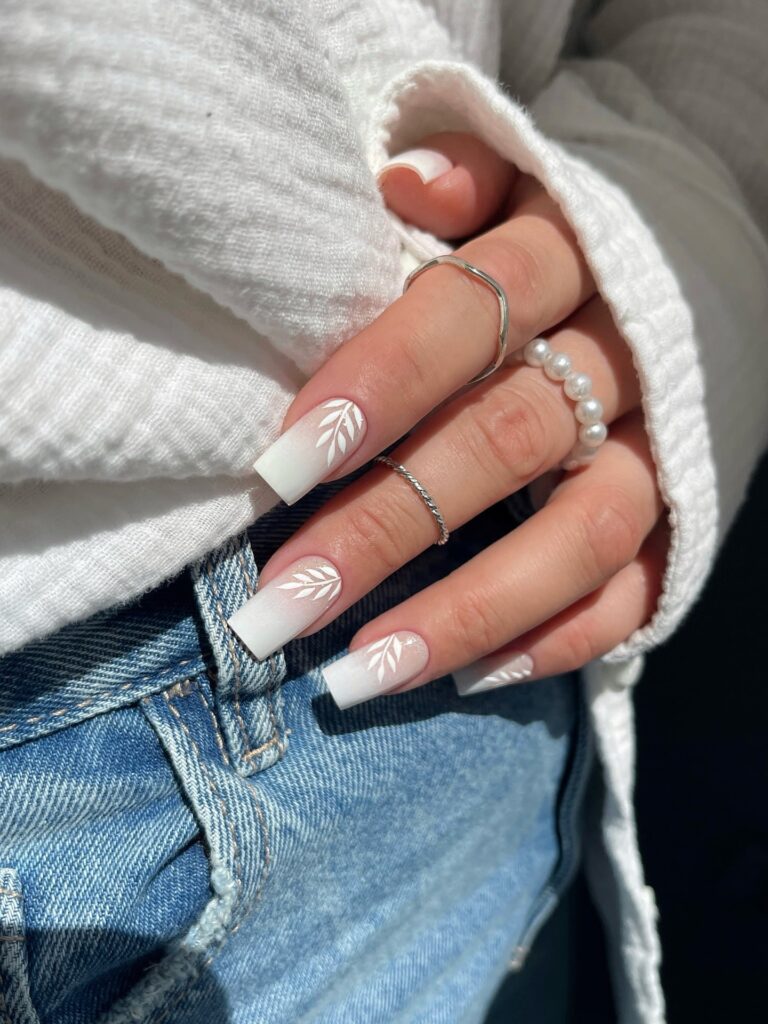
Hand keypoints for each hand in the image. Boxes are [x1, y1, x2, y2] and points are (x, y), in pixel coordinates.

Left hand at [228, 133, 667, 707]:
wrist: (696, 265)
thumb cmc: (554, 238)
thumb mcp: (517, 182)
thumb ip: (463, 179)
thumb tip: (401, 185)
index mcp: (569, 255)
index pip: (468, 315)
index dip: (378, 387)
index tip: (278, 467)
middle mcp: (623, 357)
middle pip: (505, 441)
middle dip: (386, 526)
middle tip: (280, 604)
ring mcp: (662, 443)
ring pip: (580, 535)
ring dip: (467, 611)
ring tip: (356, 674)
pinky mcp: (685, 512)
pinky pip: (637, 589)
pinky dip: (559, 638)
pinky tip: (466, 680)